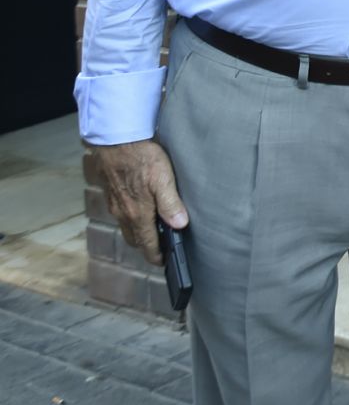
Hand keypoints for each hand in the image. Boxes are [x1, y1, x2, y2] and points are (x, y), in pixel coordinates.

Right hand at [87, 139, 186, 264]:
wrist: (115, 141)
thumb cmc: (141, 158)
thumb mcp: (163, 179)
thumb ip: (171, 204)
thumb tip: (180, 225)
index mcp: (137, 214)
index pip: (146, 244)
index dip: (156, 256)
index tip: (163, 263)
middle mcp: (123, 213)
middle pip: (135, 239)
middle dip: (146, 246)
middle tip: (160, 248)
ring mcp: (115, 204)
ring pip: (127, 227)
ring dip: (138, 232)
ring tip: (152, 231)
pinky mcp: (111, 193)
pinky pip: (120, 214)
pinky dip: (131, 219)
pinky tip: (140, 209)